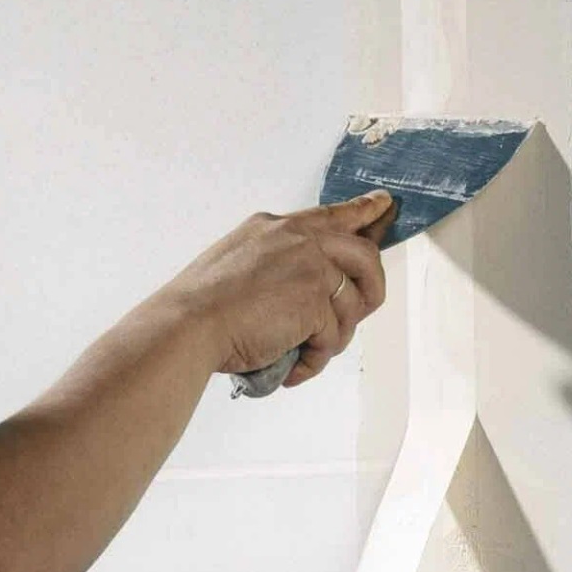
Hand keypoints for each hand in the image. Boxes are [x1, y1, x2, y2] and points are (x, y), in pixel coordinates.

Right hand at [163, 191, 395, 385]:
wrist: (188, 325)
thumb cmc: (202, 306)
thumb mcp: (238, 261)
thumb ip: (277, 262)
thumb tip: (307, 289)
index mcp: (277, 227)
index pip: (332, 214)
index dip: (363, 212)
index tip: (383, 204)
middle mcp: (299, 240)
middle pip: (365, 256)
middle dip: (371, 289)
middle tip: (361, 312)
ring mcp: (311, 267)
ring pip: (352, 304)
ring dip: (332, 336)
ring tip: (305, 352)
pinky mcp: (316, 301)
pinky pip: (333, 336)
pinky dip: (315, 359)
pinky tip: (294, 367)